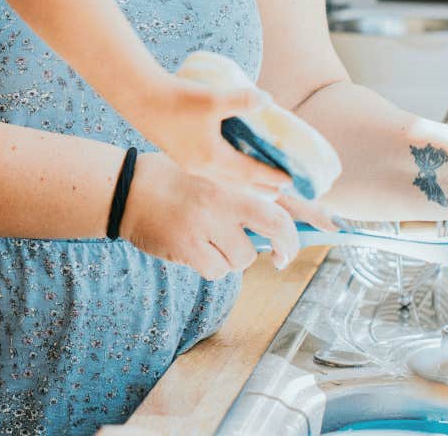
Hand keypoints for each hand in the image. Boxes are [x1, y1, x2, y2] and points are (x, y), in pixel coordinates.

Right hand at [120, 152, 299, 276]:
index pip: (277, 209)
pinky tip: (194, 249)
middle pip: (269, 233)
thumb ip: (241, 197)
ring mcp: (203, 227)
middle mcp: (220, 203)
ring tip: (211, 241)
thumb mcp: (210, 177)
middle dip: (283, 248)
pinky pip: (216, 271)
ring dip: (233, 257)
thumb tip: (278, 223)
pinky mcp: (186, 248)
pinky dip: (211, 266)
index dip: (305, 224)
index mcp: (229, 183)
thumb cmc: (170, 180)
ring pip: (241, 259)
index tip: (322, 233)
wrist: (126, 188)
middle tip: (281, 258)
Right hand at [128, 76, 292, 190]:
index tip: (289, 181)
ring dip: (242, 185)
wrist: (140, 99)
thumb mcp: (213, 99)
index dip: (270, 177)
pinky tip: (226, 169)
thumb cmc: (176, 100)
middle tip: (279, 192)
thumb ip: (243, 100)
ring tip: (256, 187)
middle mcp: (202, 167)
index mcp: (212, 158)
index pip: (250, 173)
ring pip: (223, 181)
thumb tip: (267, 100)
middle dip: (259, 189)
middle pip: (238, 184)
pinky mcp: (181, 156)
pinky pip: (211, 174)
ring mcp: (190, 164)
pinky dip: (227, 176)